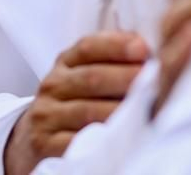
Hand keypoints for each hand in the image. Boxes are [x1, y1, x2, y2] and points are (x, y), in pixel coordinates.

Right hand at [3, 31, 149, 174]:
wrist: (36, 139)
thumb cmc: (74, 104)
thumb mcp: (85, 76)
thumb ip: (111, 61)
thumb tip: (149, 50)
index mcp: (65, 63)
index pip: (88, 47)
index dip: (116, 46)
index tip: (143, 49)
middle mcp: (53, 85)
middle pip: (91, 78)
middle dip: (126, 78)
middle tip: (155, 80)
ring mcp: (47, 116)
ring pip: (88, 112)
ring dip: (120, 110)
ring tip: (146, 108)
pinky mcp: (45, 145)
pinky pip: (76, 141)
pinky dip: (101, 138)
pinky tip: (121, 136)